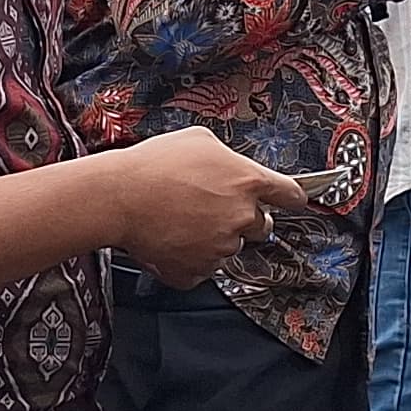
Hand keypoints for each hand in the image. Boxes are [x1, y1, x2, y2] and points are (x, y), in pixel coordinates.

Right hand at [106, 127, 303, 286]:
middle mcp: (241, 217)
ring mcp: (221, 248)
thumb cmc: (154, 164)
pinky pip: (204, 268)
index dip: (291, 198)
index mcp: (248, 182)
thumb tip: (234, 167)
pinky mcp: (198, 270)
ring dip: (214, 238)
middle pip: (261, 227)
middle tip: (213, 207)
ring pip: (230, 247)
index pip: (290, 195)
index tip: (292, 200)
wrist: (118, 197)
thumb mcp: (200, 140)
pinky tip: (172, 239)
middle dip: (244, 219)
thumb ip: (228, 157)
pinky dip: (191, 258)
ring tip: (183, 219)